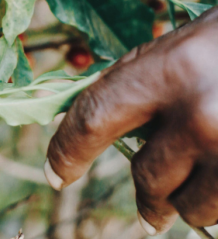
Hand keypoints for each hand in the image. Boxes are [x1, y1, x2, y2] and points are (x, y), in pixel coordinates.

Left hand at [45, 7, 217, 233]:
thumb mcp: (189, 45)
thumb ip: (145, 84)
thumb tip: (100, 128)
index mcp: (171, 69)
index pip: (93, 118)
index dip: (66, 152)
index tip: (55, 175)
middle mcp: (201, 113)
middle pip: (147, 177)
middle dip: (147, 198)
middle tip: (150, 212)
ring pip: (190, 206)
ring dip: (189, 205)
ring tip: (203, 190)